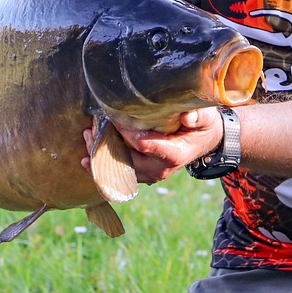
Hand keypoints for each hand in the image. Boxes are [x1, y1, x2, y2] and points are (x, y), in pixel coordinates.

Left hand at [81, 108, 222, 183]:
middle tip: (92, 126)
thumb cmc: (203, 125)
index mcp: (174, 155)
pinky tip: (85, 161)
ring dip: (101, 155)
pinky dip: (102, 168)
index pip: (144, 145)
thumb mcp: (205, 117)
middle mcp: (160, 169)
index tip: (114, 117)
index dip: (126, 132)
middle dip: (107, 143)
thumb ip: (197, 116)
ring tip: (87, 136)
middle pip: (126, 159)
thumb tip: (187, 117)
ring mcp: (150, 175)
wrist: (204, 141)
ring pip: (119, 169)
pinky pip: (119, 176)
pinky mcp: (143, 175)